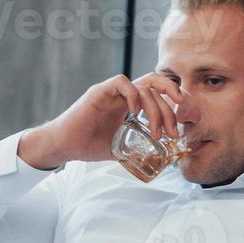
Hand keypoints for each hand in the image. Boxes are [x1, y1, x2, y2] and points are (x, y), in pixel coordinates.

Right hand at [18, 72, 183, 169]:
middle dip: (171, 105)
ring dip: (155, 109)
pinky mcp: (99, 92)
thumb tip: (160, 159)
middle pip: (156, 84)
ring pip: (144, 85)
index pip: (156, 92)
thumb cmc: (87, 146)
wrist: (64, 146)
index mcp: (128, 103)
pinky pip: (122, 83)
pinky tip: (136, 113)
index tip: (179, 126)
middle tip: (174, 129)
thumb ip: (138, 148)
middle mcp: (122, 94)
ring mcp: (111, 91)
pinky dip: (134, 95)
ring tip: (157, 132)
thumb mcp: (121, 148)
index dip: (171, 104)